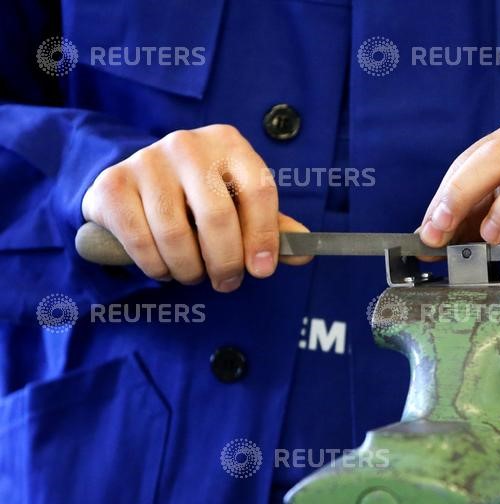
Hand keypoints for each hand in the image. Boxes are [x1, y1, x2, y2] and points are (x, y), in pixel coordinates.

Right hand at [82, 124, 309, 291]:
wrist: (134, 185)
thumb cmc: (199, 198)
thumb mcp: (239, 205)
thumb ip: (272, 228)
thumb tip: (306, 252)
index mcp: (229, 144)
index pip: (259, 190)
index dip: (264, 236)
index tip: (262, 270)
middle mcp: (188, 144)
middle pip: (217, 216)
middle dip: (225, 262)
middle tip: (227, 282)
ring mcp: (147, 161)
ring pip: (176, 235)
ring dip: (189, 269)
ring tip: (194, 273)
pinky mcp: (113, 184)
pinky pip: (141, 242)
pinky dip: (157, 267)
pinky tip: (164, 266)